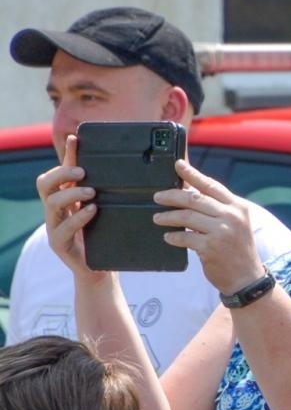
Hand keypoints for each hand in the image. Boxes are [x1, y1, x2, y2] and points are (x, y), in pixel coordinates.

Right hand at [35, 135, 99, 278]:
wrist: (99, 270)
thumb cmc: (104, 237)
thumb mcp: (106, 211)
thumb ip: (107, 193)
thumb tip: (126, 170)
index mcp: (66, 199)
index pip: (60, 172)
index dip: (67, 156)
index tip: (76, 140)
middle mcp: (56, 210)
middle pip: (45, 184)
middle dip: (62, 174)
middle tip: (82, 172)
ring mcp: (54, 227)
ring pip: (51, 203)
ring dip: (70, 193)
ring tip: (91, 192)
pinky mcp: (59, 244)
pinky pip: (62, 228)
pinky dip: (78, 217)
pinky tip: (92, 211)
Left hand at [153, 160, 265, 295]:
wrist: (247, 278)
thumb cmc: (238, 249)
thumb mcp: (235, 223)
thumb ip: (218, 208)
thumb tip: (190, 193)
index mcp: (238, 207)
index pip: (211, 185)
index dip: (192, 174)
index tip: (178, 164)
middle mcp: (231, 216)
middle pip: (195, 198)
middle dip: (172, 196)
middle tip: (157, 196)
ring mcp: (221, 232)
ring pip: (186, 216)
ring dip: (168, 216)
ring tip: (158, 218)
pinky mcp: (210, 248)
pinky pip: (184, 237)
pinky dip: (173, 237)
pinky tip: (168, 237)